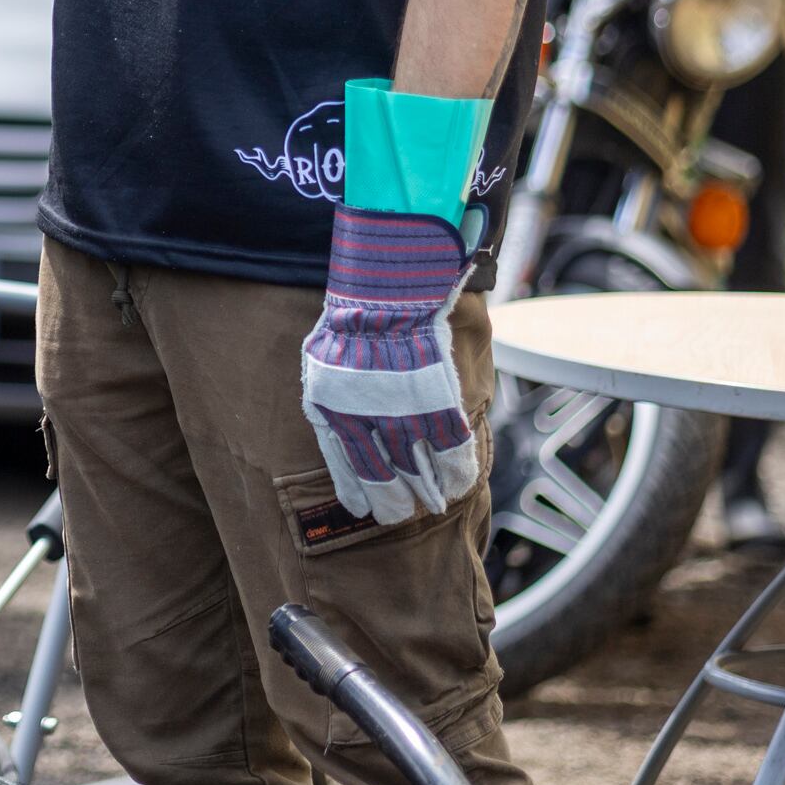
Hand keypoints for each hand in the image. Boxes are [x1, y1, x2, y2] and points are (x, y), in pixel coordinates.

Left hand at [296, 81, 492, 524]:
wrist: (392, 271)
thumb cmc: (357, 308)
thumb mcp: (326, 354)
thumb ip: (338, 395)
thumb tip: (342, 428)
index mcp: (333, 403)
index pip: (349, 467)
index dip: (360, 493)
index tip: (368, 509)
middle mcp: (366, 413)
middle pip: (384, 476)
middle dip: (394, 501)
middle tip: (404, 514)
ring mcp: (407, 408)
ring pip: (419, 469)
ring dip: (426, 492)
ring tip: (431, 505)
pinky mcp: (443, 399)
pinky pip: (453, 448)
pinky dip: (457, 470)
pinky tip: (458, 483)